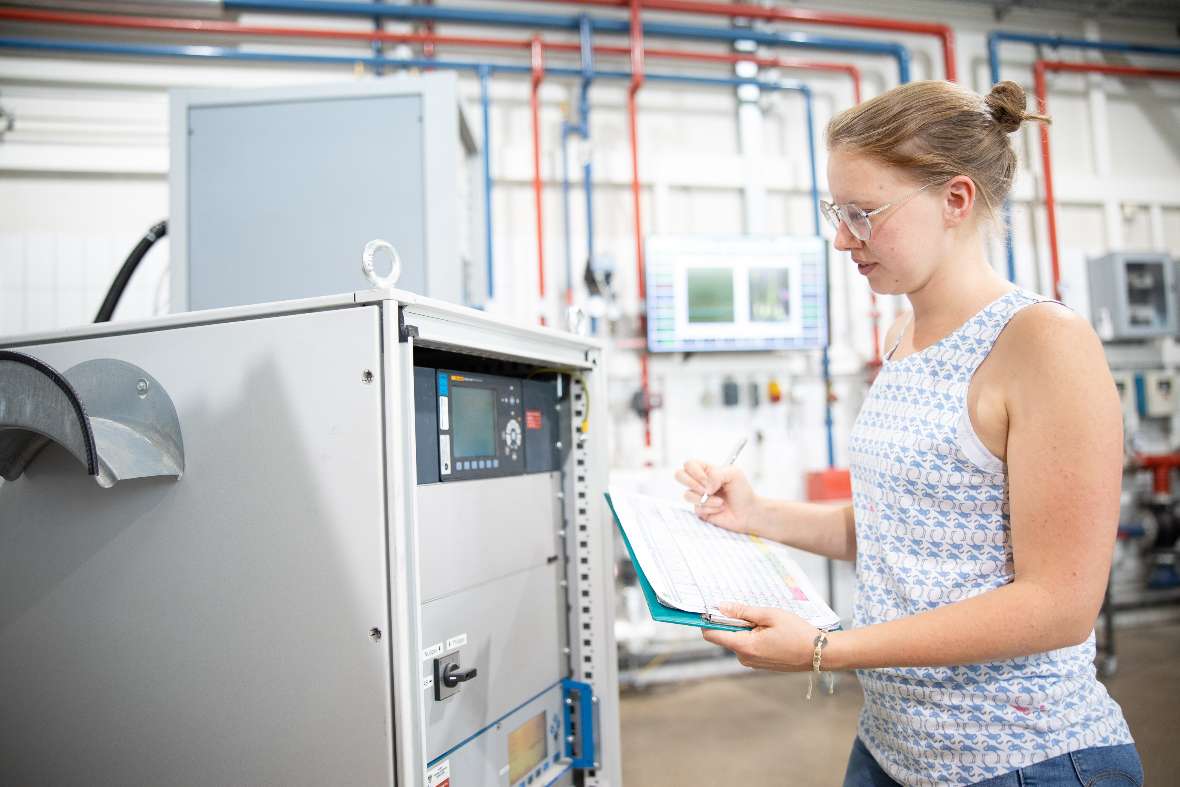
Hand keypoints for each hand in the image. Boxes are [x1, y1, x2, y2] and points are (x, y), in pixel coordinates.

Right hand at [674, 459, 760, 533]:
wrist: (748, 512)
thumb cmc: (742, 491)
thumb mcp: (734, 474)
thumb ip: (717, 474)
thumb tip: (705, 486)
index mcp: (706, 470)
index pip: (689, 464)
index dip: (695, 472)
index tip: (707, 480)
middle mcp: (700, 482)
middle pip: (679, 475)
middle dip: (692, 483)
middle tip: (707, 490)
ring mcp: (698, 496)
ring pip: (687, 495)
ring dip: (706, 499)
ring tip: (721, 502)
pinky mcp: (700, 510)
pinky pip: (697, 508)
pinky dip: (710, 509)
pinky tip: (720, 509)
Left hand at [701, 603, 819, 671]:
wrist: (819, 653)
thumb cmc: (797, 632)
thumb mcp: (770, 615)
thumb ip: (743, 611)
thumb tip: (721, 607)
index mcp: (745, 646)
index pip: (712, 635)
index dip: (709, 621)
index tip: (712, 609)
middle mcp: (745, 658)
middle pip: (726, 636)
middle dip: (734, 622)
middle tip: (755, 613)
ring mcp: (752, 663)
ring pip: (738, 641)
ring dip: (746, 629)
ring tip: (768, 624)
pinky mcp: (759, 664)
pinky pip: (748, 647)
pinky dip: (753, 637)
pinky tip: (771, 633)